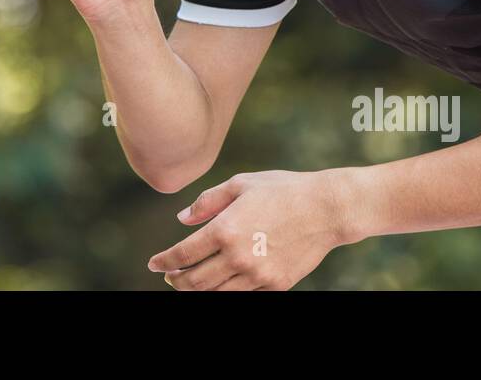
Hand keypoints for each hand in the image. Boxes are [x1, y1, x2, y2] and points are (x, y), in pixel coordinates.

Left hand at [147, 170, 356, 290]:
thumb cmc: (282, 190)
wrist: (326, 209)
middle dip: (176, 281)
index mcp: (225, 229)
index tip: (154, 263)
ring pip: (216, 294)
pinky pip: (242, 295)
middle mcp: (238, 257)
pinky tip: (219, 285)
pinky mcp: (275, 285)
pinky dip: (224, 292)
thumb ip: (207, 202)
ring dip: (197, 291)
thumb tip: (182, 219)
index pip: (183, 254)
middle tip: (169, 277)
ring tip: (189, 283)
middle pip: (195, 281)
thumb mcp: (240, 184)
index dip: (164, 262)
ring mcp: (257, 274)